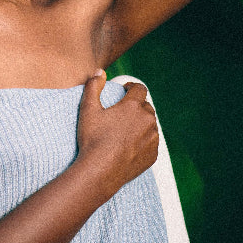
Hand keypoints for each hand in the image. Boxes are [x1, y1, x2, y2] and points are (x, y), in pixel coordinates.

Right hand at [75, 71, 158, 192]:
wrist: (100, 171)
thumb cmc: (93, 139)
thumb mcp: (88, 110)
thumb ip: (93, 86)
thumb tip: (100, 71)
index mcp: (133, 106)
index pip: (140, 88)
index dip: (132, 87)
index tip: (126, 90)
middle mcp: (147, 120)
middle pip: (146, 107)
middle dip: (137, 106)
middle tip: (124, 112)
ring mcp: (152, 138)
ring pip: (151, 125)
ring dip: (142, 123)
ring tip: (128, 129)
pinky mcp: (153, 155)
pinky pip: (152, 142)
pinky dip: (144, 140)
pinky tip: (131, 145)